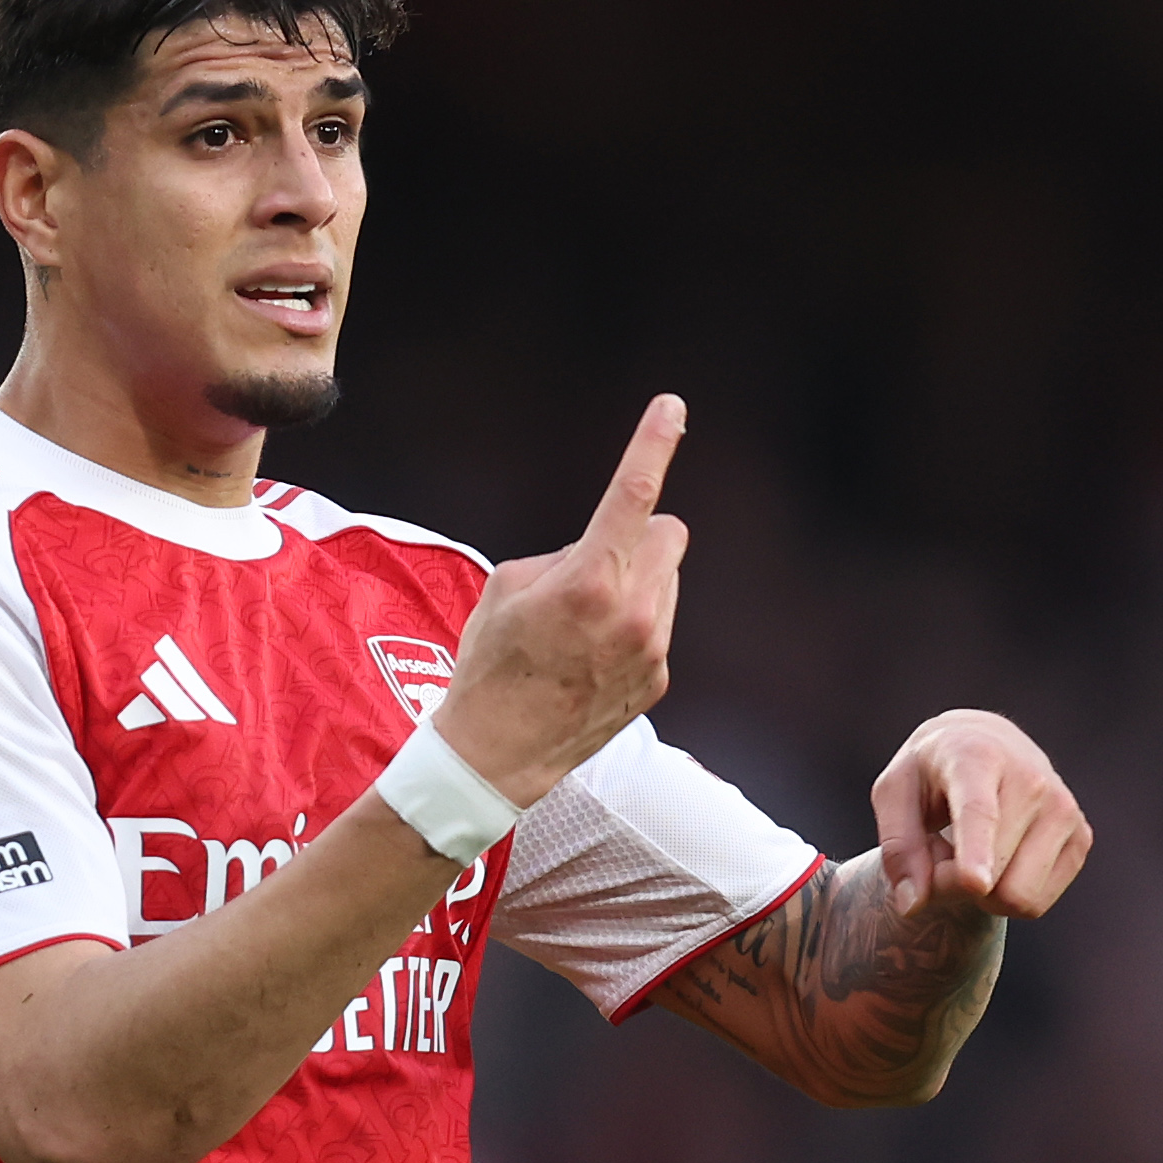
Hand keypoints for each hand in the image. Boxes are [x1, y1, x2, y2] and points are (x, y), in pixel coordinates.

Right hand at [433, 395, 690, 806]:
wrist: (494, 755)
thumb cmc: (491, 664)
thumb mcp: (507, 587)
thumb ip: (566, 555)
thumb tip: (601, 552)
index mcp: (589, 579)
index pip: (633, 494)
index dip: (654, 443)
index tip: (671, 407)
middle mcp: (633, 611)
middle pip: (669, 533)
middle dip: (640, 536)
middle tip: (595, 565)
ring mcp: (652, 649)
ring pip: (667, 580)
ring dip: (637, 583)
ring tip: (583, 625)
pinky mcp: (659, 679)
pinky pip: (658, 625)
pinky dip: (633, 626)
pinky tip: (591, 658)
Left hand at [871, 710, 1090, 919]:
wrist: (986, 745)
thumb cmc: (930, 775)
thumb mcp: (894, 794)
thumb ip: (898, 848)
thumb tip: (912, 904)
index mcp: (977, 758)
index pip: (979, 812)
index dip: (976, 851)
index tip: (974, 883)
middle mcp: (1031, 779)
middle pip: (992, 876)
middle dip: (953, 884)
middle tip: (939, 855)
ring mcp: (1064, 809)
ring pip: (1019, 897)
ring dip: (983, 893)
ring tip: (971, 854)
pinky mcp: (1081, 837)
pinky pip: (1036, 904)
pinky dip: (1008, 895)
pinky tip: (1000, 859)